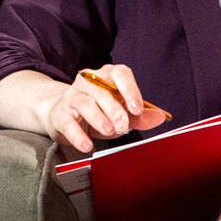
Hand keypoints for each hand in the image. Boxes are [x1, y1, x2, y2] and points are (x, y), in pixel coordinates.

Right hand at [37, 62, 168, 152]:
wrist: (63, 114)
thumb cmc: (98, 111)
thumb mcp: (121, 112)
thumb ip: (140, 116)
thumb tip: (161, 117)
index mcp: (107, 76)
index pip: (120, 74)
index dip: (130, 90)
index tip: (138, 108)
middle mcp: (89, 82)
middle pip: (103, 92)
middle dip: (115, 109)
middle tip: (124, 125)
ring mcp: (73, 96)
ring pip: (85, 104)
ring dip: (99, 118)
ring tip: (109, 131)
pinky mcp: (60, 114)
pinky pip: (69, 123)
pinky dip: (78, 135)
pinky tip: (87, 145)